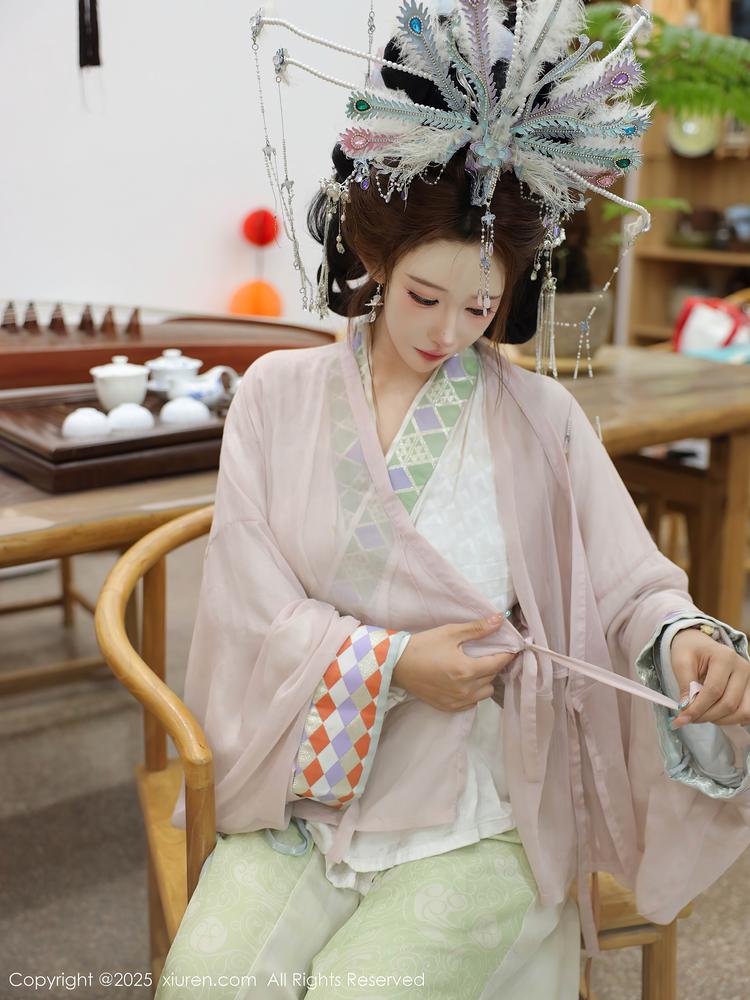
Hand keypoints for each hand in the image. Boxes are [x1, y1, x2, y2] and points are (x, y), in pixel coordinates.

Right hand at [392, 614, 517, 712]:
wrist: (396, 665)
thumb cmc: (423, 645)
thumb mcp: (450, 632)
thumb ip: (477, 628)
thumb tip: (499, 619)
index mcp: (467, 670)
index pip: (498, 664)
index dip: (507, 654)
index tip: (511, 647)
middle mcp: (465, 690)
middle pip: (492, 678)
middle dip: (493, 665)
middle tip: (487, 654)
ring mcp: (457, 701)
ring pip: (484, 693)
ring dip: (485, 681)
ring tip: (475, 668)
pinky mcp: (448, 707)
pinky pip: (471, 703)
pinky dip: (473, 693)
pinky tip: (464, 681)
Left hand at [670, 628, 749, 727]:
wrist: (699, 644)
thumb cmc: (690, 651)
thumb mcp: (681, 662)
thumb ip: (685, 686)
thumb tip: (686, 711)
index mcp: (724, 657)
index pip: (714, 690)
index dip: (698, 708)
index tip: (682, 718)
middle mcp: (742, 667)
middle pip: (729, 704)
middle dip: (707, 716)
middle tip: (690, 718)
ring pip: (743, 711)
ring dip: (721, 720)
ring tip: (703, 715)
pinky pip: (749, 712)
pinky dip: (734, 719)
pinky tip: (718, 716)